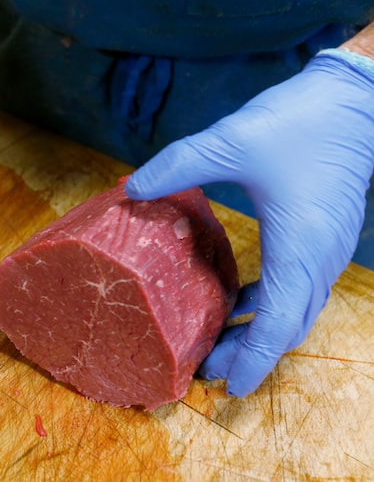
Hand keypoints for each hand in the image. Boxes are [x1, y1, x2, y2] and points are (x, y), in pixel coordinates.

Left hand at [125, 50, 373, 395]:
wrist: (356, 96)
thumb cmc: (301, 120)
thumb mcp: (231, 140)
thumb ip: (178, 164)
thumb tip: (131, 187)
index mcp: (299, 245)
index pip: (279, 322)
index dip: (253, 359)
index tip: (230, 387)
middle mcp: (319, 256)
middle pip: (287, 326)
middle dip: (248, 353)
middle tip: (206, 368)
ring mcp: (327, 247)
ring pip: (296, 309)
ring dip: (260, 330)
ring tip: (219, 341)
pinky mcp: (325, 234)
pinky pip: (299, 285)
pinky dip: (271, 302)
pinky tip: (240, 297)